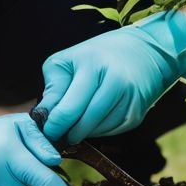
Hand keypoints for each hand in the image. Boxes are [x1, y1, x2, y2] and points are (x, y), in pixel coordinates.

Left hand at [37, 10, 185, 143]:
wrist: (142, 51)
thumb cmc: (97, 55)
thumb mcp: (68, 60)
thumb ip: (53, 88)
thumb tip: (43, 118)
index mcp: (93, 66)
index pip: (68, 110)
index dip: (53, 126)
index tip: (46, 131)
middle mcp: (115, 83)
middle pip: (83, 124)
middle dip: (66, 133)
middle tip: (57, 133)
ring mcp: (128, 101)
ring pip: (97, 131)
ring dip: (82, 133)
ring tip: (74, 124)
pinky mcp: (136, 115)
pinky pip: (110, 132)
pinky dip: (98, 131)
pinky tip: (92, 121)